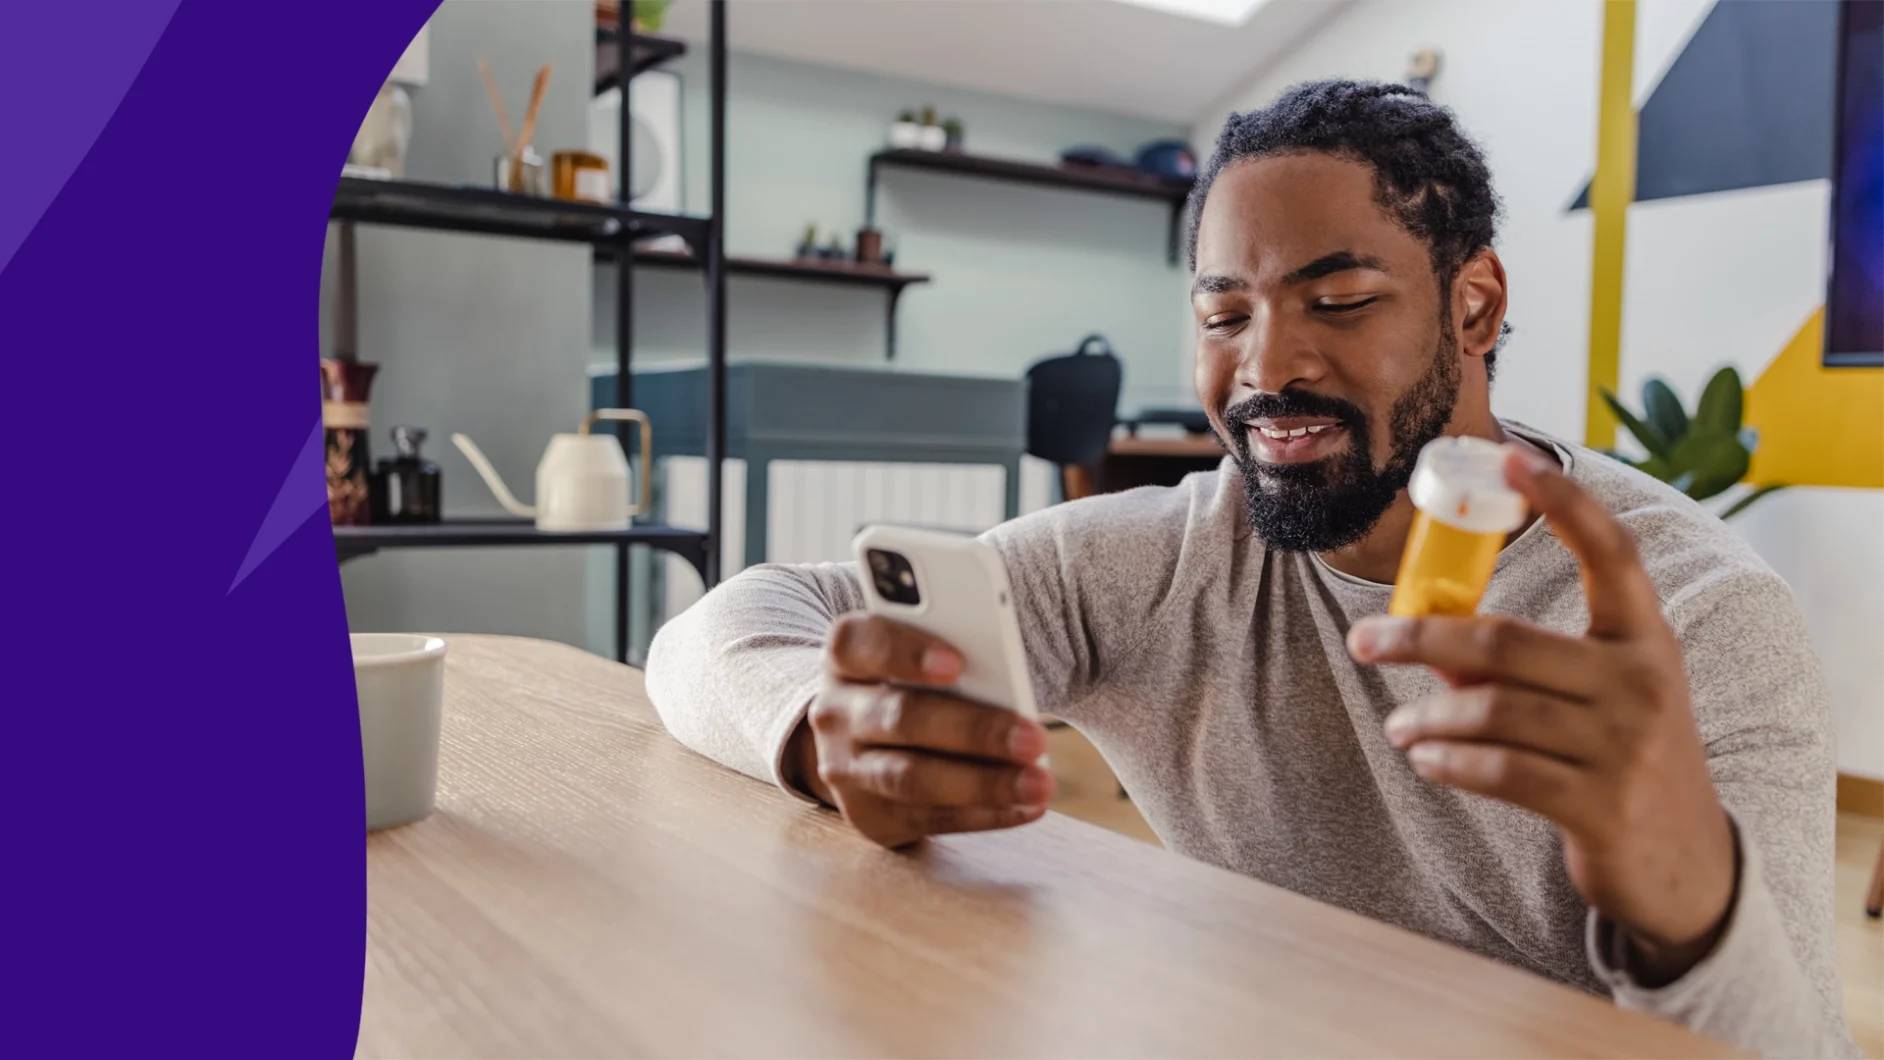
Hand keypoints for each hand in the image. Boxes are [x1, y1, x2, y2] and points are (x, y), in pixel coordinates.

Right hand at [786, 614, 1052, 848]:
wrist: (860, 744)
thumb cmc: (909, 686)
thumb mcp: (916, 658)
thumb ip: (948, 658)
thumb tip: (1006, 683)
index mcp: (846, 659)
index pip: (859, 644)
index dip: (905, 652)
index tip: (958, 663)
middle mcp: (836, 713)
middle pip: (900, 718)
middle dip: (972, 730)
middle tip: (1033, 738)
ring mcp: (845, 770)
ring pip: (912, 778)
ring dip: (983, 783)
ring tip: (1039, 783)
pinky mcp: (869, 816)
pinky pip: (929, 819)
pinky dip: (984, 814)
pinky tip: (1025, 807)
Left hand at [1347, 447, 1736, 982]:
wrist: (1685, 862)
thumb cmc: (1623, 755)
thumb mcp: (1600, 695)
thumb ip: (1529, 661)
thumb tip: (1428, 638)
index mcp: (1646, 638)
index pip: (1611, 553)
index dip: (1565, 501)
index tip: (1512, 458)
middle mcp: (1642, 683)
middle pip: (1504, 641)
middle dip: (1418, 636)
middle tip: (1363, 641)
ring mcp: (1624, 747)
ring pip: (1491, 710)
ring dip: (1427, 716)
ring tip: (1401, 727)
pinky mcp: (1599, 807)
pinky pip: (1498, 771)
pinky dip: (1447, 763)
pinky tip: (1427, 761)